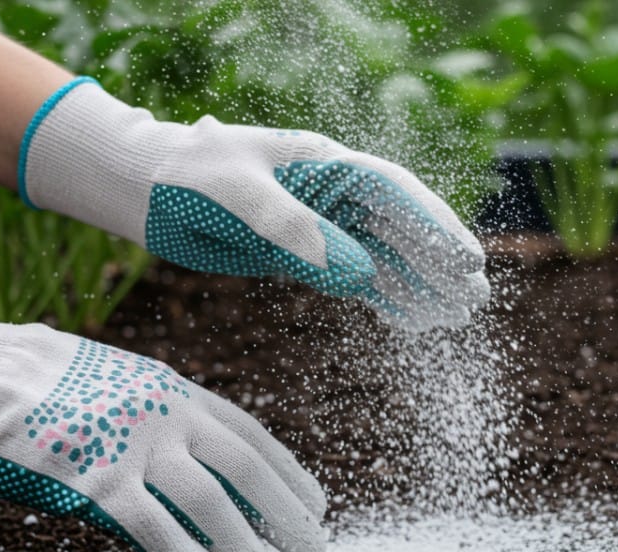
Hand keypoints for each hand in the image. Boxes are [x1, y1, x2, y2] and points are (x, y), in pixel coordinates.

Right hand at [0, 266, 326, 551]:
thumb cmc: (44, 387)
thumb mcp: (121, 388)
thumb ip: (164, 427)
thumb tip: (202, 483)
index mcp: (175, 390)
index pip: (252, 436)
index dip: (291, 475)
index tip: (316, 506)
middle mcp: (165, 414)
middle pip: (247, 469)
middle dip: (287, 514)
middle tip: (312, 550)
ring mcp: (131, 444)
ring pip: (211, 501)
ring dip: (244, 544)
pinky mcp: (93, 478)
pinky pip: (153, 528)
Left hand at [18, 78, 489, 331]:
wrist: (141, 187)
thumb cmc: (185, 174)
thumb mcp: (234, 193)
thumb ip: (291, 227)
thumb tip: (353, 271)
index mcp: (325, 163)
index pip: (395, 193)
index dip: (435, 225)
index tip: (467, 259)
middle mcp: (331, 193)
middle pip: (399, 228)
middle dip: (438, 263)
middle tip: (476, 300)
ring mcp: (319, 224)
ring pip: (382, 256)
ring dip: (419, 286)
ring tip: (455, 318)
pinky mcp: (301, 254)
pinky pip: (354, 278)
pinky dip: (384, 299)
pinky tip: (410, 322)